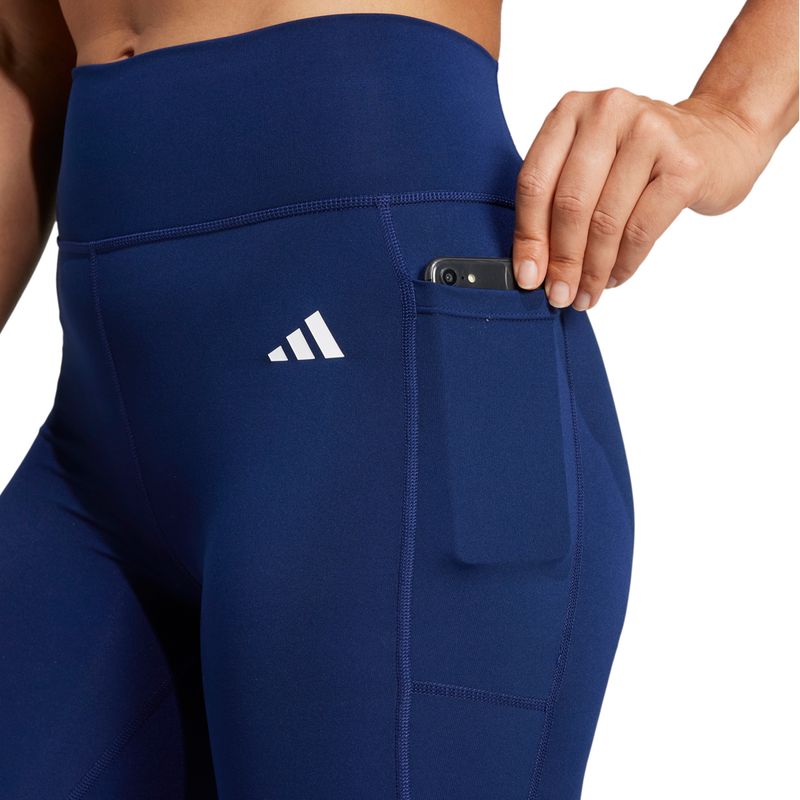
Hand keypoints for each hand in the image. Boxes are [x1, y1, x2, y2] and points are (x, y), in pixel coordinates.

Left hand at [511, 88, 766, 308]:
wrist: (720, 136)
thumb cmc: (642, 158)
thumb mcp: (592, 161)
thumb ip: (558, 199)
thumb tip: (532, 268)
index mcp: (570, 110)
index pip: (534, 182)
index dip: (528, 237)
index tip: (527, 278)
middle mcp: (607, 112)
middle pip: (569, 204)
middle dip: (562, 261)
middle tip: (559, 296)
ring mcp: (649, 133)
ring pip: (605, 222)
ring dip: (593, 270)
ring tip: (586, 295)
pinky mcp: (684, 165)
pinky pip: (640, 230)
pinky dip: (624, 263)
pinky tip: (615, 278)